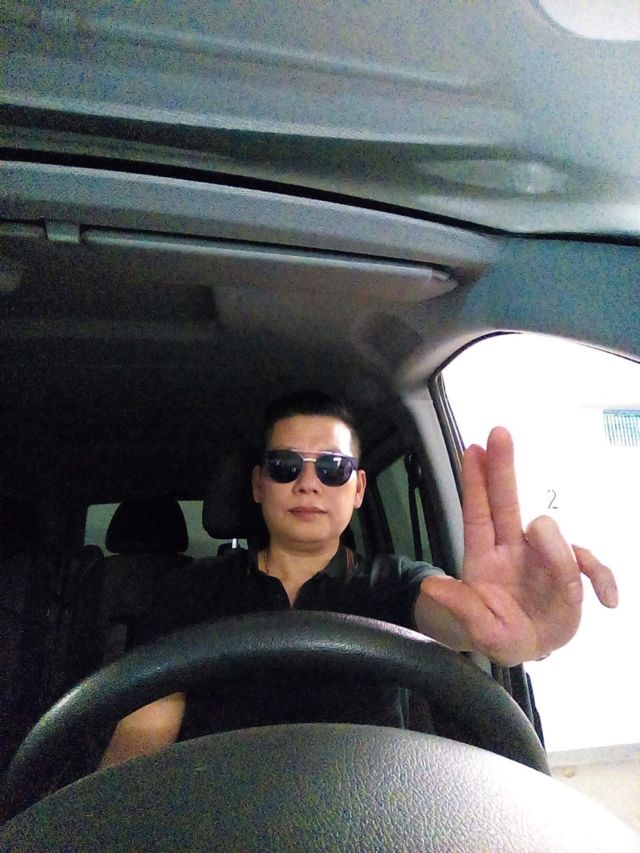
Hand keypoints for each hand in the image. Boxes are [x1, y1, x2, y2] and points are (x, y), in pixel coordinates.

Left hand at [423, 427, 617, 665]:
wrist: (531, 648)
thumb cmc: (499, 633)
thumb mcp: (478, 630)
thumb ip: (459, 608)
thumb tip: (431, 587)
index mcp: (486, 559)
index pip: (478, 513)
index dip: (475, 482)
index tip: (472, 448)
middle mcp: (513, 550)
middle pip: (506, 501)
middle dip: (503, 467)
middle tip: (498, 432)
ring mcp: (543, 559)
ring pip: (552, 534)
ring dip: (560, 557)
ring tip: (568, 592)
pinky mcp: (572, 574)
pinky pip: (590, 565)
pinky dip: (601, 576)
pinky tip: (607, 598)